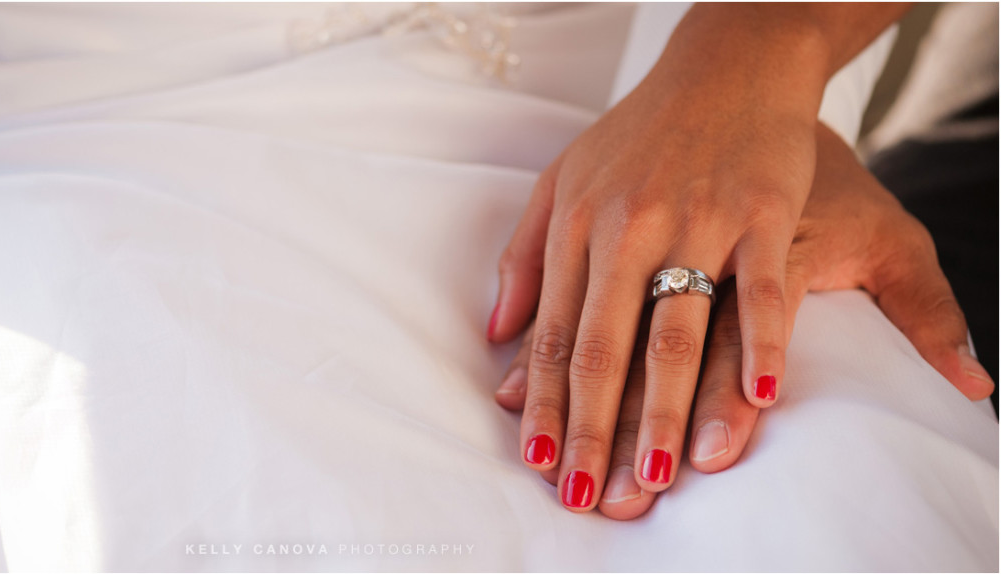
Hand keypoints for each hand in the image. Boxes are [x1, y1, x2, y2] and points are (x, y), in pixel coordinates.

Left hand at [495, 123, 993, 518]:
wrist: (725, 65)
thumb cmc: (638, 134)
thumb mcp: (560, 182)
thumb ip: (525, 258)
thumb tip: (494, 334)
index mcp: (578, 225)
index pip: (556, 333)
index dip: (545, 405)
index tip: (539, 465)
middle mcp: (629, 227)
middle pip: (606, 345)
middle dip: (591, 429)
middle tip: (585, 498)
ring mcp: (697, 219)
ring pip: (676, 330)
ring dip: (663, 411)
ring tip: (654, 479)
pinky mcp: (761, 211)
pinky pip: (762, 288)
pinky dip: (761, 343)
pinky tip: (757, 398)